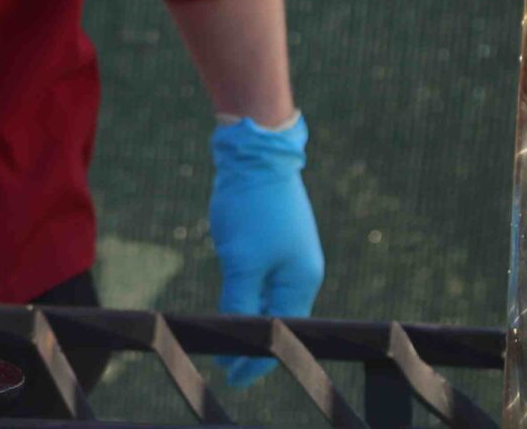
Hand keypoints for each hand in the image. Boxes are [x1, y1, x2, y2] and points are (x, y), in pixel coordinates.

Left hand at [208, 112, 322, 385]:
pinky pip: (262, 275)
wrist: (255, 151)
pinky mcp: (274, 236)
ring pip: (267, 296)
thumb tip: (232, 334)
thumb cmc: (253, 206)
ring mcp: (289, 251)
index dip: (256, 358)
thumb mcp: (241, 260)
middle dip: (253, 340)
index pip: (280, 333)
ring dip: (248, 315)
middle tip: (225, 360)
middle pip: (277, 317)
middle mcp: (301, 270)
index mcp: (301, 280)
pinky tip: (234, 299)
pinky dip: (248, 292)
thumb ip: (239, 301)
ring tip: (226, 336)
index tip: (232, 375)